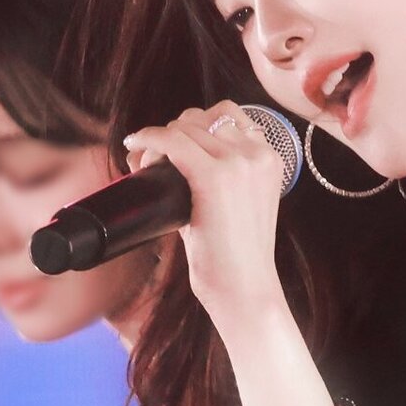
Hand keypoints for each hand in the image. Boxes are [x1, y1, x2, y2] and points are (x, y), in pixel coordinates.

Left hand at [121, 102, 287, 326]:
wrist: (246, 290)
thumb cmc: (236, 258)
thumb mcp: (240, 206)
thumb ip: (222, 178)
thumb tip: (173, 163)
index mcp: (271, 158)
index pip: (228, 115)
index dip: (193, 125)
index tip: (172, 146)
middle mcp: (258, 154)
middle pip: (202, 117)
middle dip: (172, 132)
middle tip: (150, 158)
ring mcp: (239, 163)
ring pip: (185, 126)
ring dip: (158, 139)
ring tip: (142, 164)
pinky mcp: (215, 176)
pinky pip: (172, 141)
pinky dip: (148, 139)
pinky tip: (134, 148)